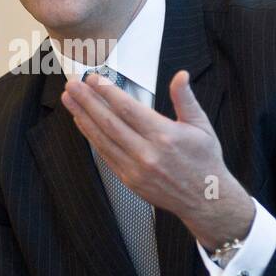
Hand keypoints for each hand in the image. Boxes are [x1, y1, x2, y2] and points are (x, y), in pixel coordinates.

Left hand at [60, 69, 254, 249]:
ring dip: (82, 117)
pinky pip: (105, 155)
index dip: (108, 92)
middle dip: (87, 101)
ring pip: (102, 139)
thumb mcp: (201, 126)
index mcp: (165, 135)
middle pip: (109, 122)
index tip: (94, 79)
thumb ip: (186, 99)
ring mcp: (135, 169)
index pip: (128, 109)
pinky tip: (82, 122)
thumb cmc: (204, 160)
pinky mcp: (129, 180)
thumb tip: (181, 75)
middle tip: (72, 85)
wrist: (206, 200)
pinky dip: (91, 137)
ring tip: (69, 100)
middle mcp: (147, 153)